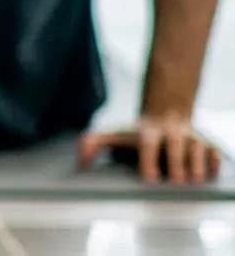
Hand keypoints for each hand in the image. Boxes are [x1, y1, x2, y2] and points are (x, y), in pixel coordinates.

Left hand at [78, 114, 223, 183]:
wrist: (164, 113)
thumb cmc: (137, 132)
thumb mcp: (114, 134)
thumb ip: (93, 143)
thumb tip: (79, 161)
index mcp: (148, 132)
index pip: (147, 144)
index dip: (148, 160)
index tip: (149, 178)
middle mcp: (171, 133)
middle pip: (176, 145)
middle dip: (177, 162)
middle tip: (177, 181)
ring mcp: (190, 137)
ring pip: (197, 148)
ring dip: (197, 163)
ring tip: (195, 179)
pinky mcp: (205, 143)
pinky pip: (213, 150)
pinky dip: (214, 160)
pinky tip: (212, 171)